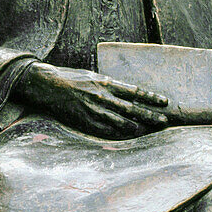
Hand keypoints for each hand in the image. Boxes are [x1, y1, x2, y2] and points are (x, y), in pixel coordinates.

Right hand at [15, 61, 170, 138]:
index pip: (135, 91)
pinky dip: (116, 133)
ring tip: (147, 130)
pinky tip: (125, 135)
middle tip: (164, 121)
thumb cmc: (69, 78)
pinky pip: (105, 129)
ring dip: (136, 126)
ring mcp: (94, 110)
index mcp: (106, 82)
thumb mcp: (91, 76)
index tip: (165, 102)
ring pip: (120, 121)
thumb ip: (108, 85)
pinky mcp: (84, 120)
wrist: (47, 85)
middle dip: (150, 115)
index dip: (151, 97)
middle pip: (132, 108)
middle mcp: (103, 96)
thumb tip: (123, 92)